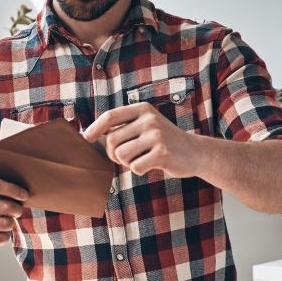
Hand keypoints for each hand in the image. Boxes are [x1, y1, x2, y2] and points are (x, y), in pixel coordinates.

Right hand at [0, 179, 27, 251]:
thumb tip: (22, 193)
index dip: (13, 189)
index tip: (24, 195)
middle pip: (6, 206)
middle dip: (17, 209)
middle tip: (18, 211)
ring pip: (7, 224)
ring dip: (11, 223)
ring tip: (6, 222)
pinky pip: (2, 238)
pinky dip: (5, 235)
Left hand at [83, 103, 199, 177]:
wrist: (195, 152)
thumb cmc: (163, 141)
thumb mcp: (145, 126)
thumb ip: (123, 127)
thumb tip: (89, 134)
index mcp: (143, 110)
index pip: (111, 116)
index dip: (95, 128)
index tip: (86, 138)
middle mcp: (149, 119)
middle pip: (112, 140)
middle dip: (114, 154)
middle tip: (126, 157)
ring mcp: (156, 135)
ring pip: (122, 155)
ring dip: (126, 163)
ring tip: (140, 159)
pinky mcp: (162, 153)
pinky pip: (135, 167)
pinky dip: (139, 170)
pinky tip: (152, 164)